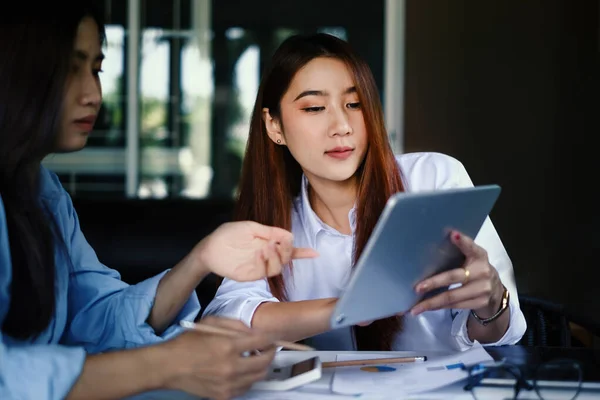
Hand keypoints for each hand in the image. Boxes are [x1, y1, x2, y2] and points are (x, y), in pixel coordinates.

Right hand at [162, 317, 276, 399]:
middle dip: (270, 354)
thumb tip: (254, 332)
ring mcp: (228, 384)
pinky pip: (245, 388)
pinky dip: (248, 379)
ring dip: (261, 367)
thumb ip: (235, 325)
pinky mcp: (223, 395)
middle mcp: (231, 367)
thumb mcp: (211, 323)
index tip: (272, 338)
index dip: (271, 339)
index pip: (262, 342)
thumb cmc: (187, 342)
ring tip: (255, 360)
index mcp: (228, 346)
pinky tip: (242, 371)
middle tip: (268, 349)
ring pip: (258, 377)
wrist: (168, 367)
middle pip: (264, 363)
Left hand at [193, 221, 317, 280]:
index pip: (288, 249)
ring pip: (278, 267)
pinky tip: (259, 253)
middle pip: (286, 259)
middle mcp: (266, 256)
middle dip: (288, 251)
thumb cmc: (228, 234)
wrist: (210, 246)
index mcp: (268, 244)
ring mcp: (259, 266)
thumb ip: (269, 232)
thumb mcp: (251, 227)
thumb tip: (289, 235)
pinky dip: (265, 262)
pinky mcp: (250, 275)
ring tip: (267, 247)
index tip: (315, 253)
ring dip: (276, 257)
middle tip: (282, 243)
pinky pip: (263, 272)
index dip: (302, 252)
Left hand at [410, 230, 503, 316]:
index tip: (452, 234)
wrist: (495, 291)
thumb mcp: (471, 257)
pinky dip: (439, 307)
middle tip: (417, 288)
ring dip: (432, 303)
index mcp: (479, 255)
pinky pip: (455, 306)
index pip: (471, 247)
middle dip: (434, 283)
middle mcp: (483, 271)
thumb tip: (436, 239)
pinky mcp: (480, 303)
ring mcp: (482, 289)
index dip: (463, 242)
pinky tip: (426, 308)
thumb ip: (459, 250)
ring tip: (415, 308)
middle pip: (454, 277)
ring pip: (452, 296)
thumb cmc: (475, 269)